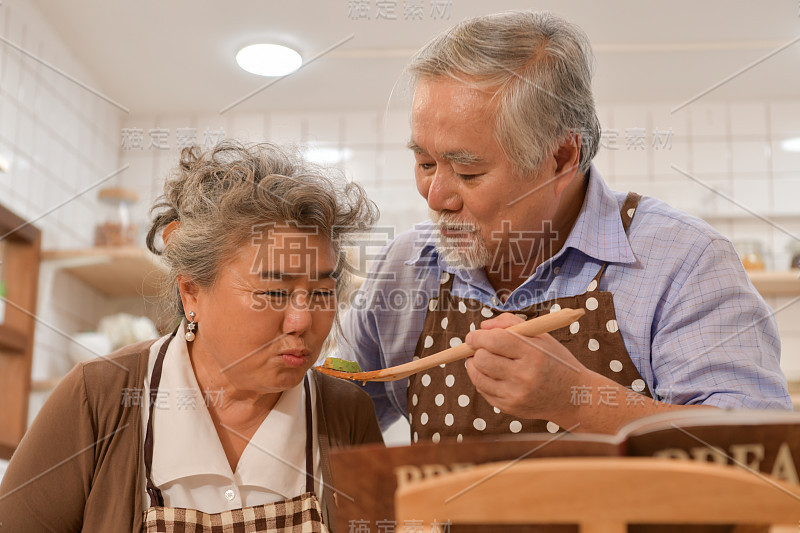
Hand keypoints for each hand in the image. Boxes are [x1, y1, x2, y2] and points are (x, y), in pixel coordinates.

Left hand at [464, 312, 586, 423]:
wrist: (571, 396)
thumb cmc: (554, 361)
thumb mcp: (541, 336)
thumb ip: (511, 324)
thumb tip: (482, 326)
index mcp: (534, 354)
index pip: (496, 341)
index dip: (478, 336)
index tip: (473, 336)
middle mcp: (525, 376)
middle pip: (482, 359)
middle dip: (476, 350)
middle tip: (479, 347)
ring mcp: (516, 395)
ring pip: (478, 376)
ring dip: (475, 365)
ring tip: (483, 359)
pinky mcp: (509, 408)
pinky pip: (483, 390)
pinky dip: (483, 379)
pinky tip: (492, 374)